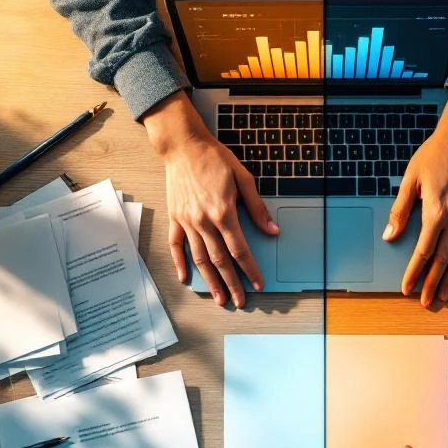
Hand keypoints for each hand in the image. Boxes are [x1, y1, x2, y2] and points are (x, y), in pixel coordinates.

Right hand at [143, 92, 278, 308]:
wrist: (183, 145)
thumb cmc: (214, 159)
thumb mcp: (243, 178)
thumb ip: (257, 208)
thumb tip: (272, 231)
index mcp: (223, 213)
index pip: (240, 250)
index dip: (250, 269)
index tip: (258, 284)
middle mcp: (203, 221)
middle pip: (220, 260)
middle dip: (231, 284)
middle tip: (239, 301)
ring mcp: (187, 221)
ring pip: (200, 258)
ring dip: (210, 281)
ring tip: (218, 298)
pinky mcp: (175, 218)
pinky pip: (176, 245)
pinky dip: (180, 263)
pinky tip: (186, 278)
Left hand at [383, 89, 447, 307]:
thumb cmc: (436, 154)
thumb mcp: (411, 180)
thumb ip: (400, 211)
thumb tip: (390, 236)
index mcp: (437, 213)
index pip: (423, 252)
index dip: (414, 273)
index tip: (407, 288)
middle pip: (446, 259)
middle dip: (434, 283)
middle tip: (428, 301)